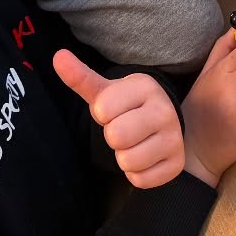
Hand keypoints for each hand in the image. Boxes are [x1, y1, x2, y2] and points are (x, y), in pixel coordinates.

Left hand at [54, 51, 184, 188]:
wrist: (161, 121)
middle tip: (123, 129)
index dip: (102, 114)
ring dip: (123, 157)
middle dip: (112, 136)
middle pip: (116, 136)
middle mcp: (165, 110)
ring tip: (133, 143)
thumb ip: (81, 77)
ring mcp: (174, 138)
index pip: (103, 109)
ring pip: (128, 161)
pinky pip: (141, 179)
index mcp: (146, 87)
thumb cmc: (126, 106)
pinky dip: (136, 173)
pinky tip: (144, 157)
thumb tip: (58, 56)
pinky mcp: (176, 163)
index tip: (115, 110)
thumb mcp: (105, 91)